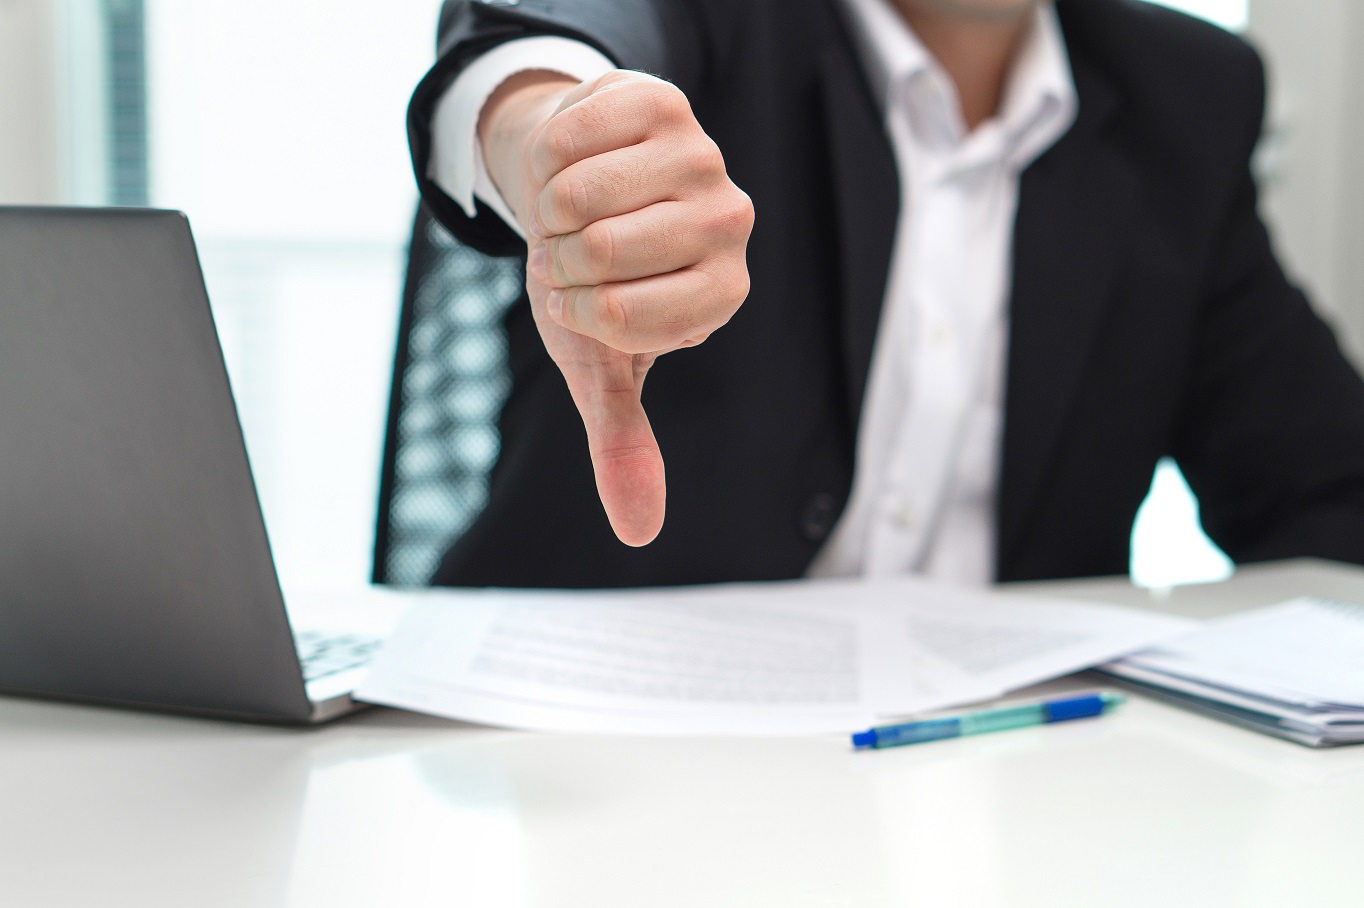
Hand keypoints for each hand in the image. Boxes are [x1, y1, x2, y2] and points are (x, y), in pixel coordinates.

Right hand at [479, 70, 753, 545]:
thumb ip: (624, 443)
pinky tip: (575, 161)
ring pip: (581, 193)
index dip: (575, 309)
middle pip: (601, 252)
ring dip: (549, 205)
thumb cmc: (590, 283)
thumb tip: (639, 532)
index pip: (620, 317)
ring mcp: (703, 157)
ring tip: (575, 208)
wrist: (574, 185)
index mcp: (720, 297)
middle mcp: (730, 225)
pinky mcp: (665, 103)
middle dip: (560, 257)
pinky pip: (572, 135)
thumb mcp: (601, 365)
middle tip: (579, 249)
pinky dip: (547, 153)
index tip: (587, 300)